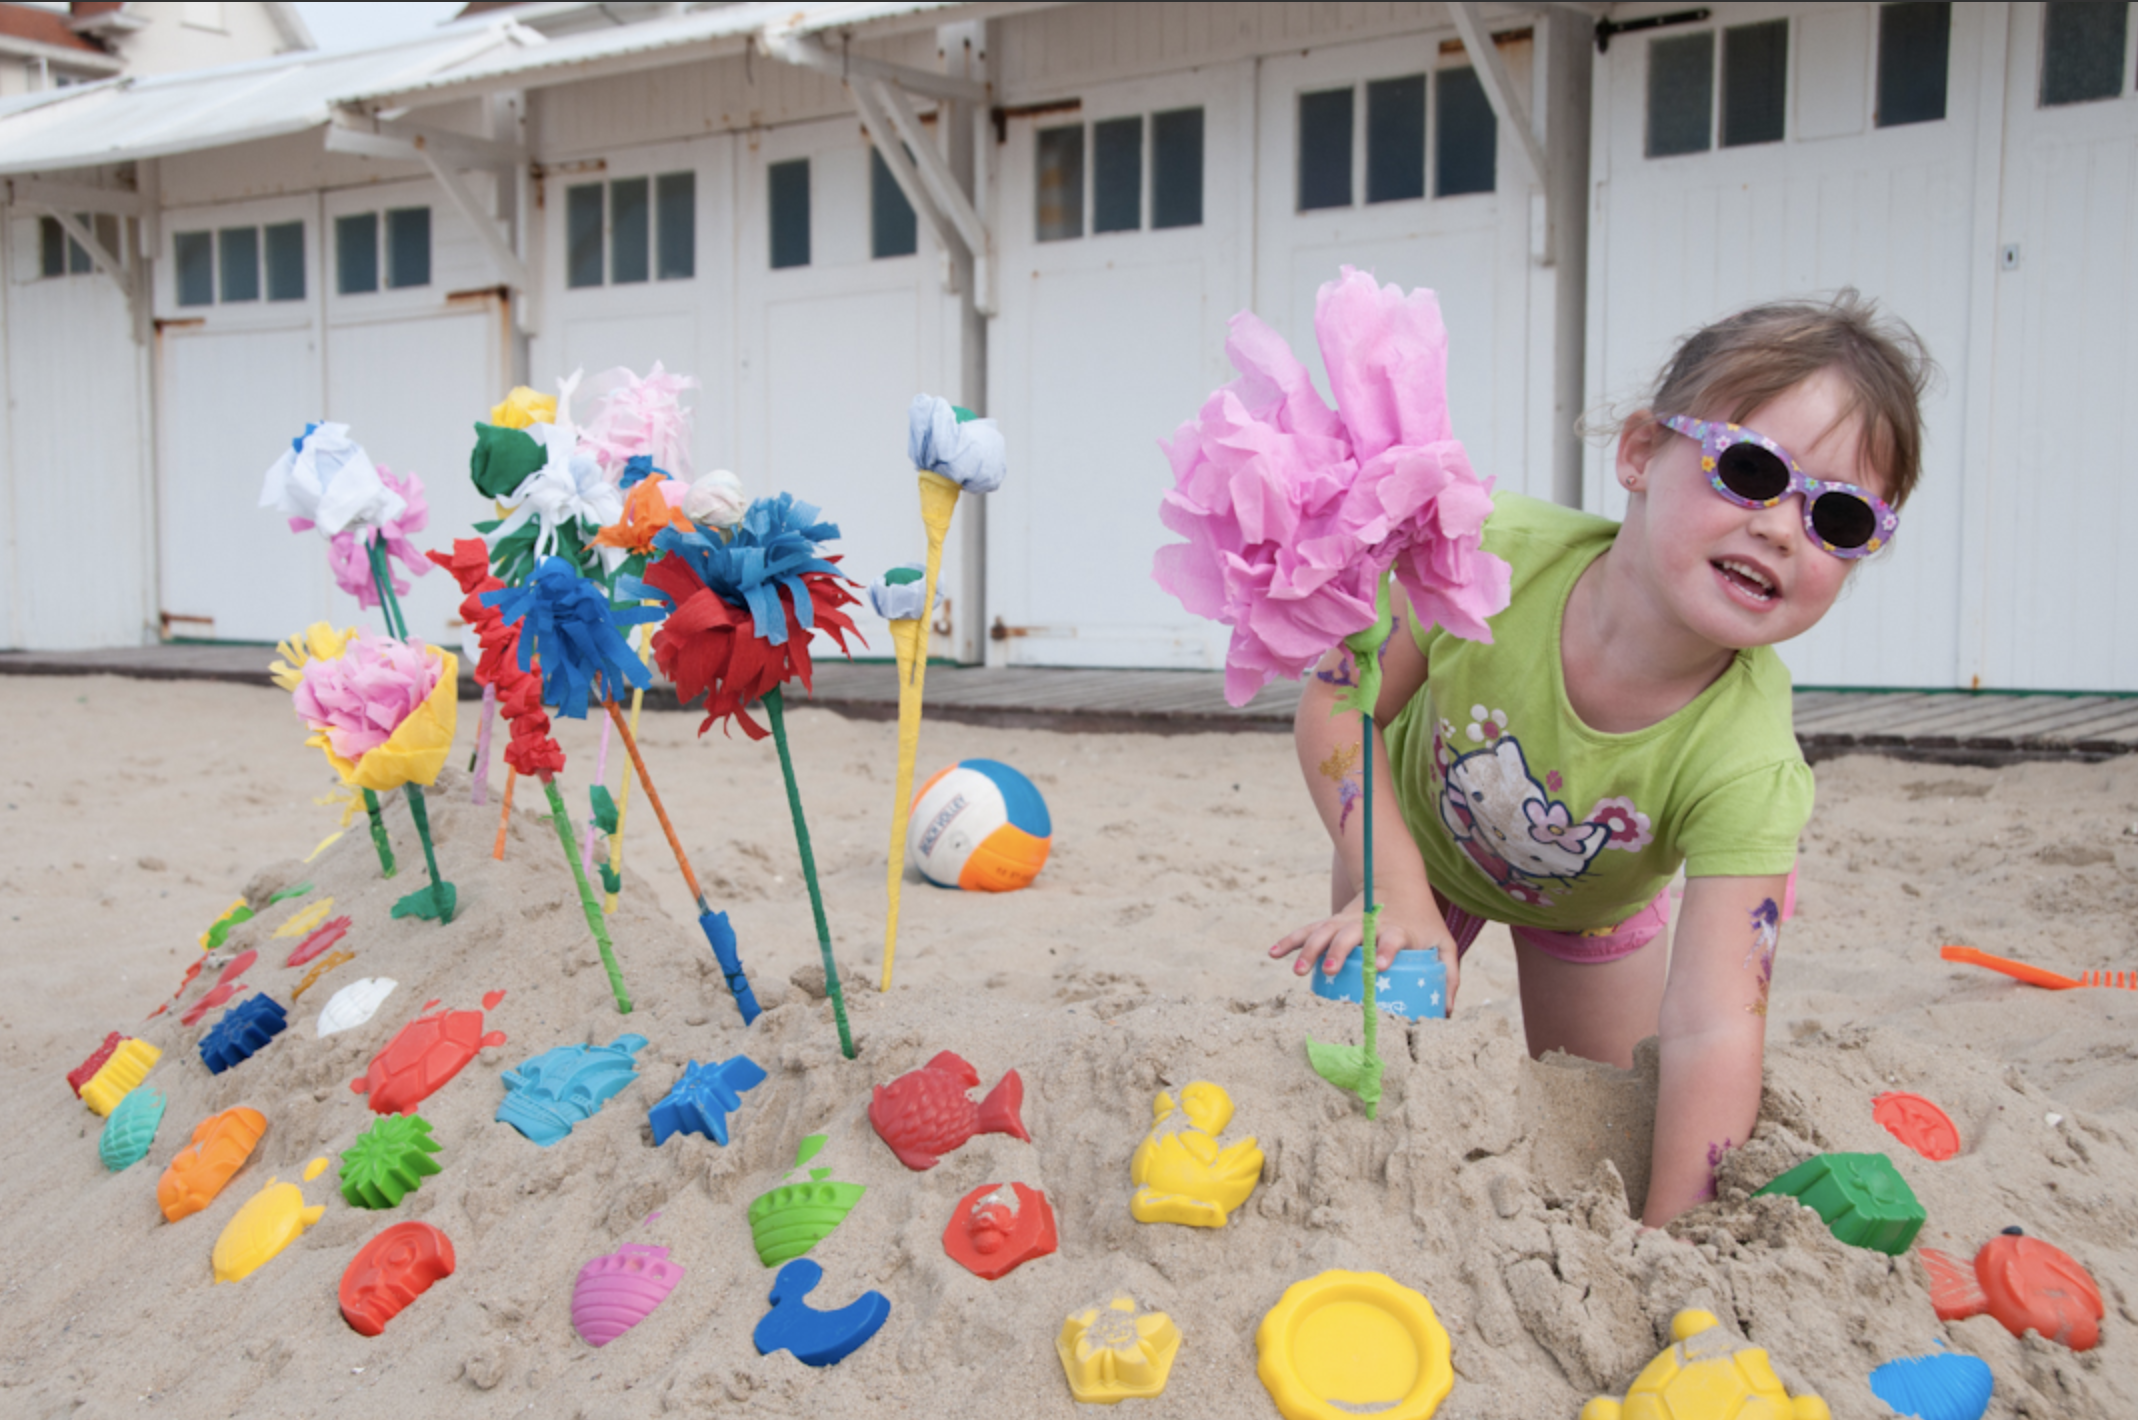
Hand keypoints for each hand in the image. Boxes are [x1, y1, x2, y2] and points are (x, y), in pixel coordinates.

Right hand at [1268, 892, 1460, 1008]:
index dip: (1385, 949)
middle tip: (1330, 970)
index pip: (1390, 937)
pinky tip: (1273, 953)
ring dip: (1310, 948)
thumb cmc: (1423, 922)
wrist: (1398, 883)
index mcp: (1397, 928)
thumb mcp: (1443, 943)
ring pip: (1324, 931)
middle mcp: (1369, 923)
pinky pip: (1307, 929)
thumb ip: (1449, 974)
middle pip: (1351, 934)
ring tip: (1298, 971)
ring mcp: (1347, 921)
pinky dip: (1290, 940)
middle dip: (1339, 950)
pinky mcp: (1332, 921)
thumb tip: (1447, 1012)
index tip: (1379, 965)